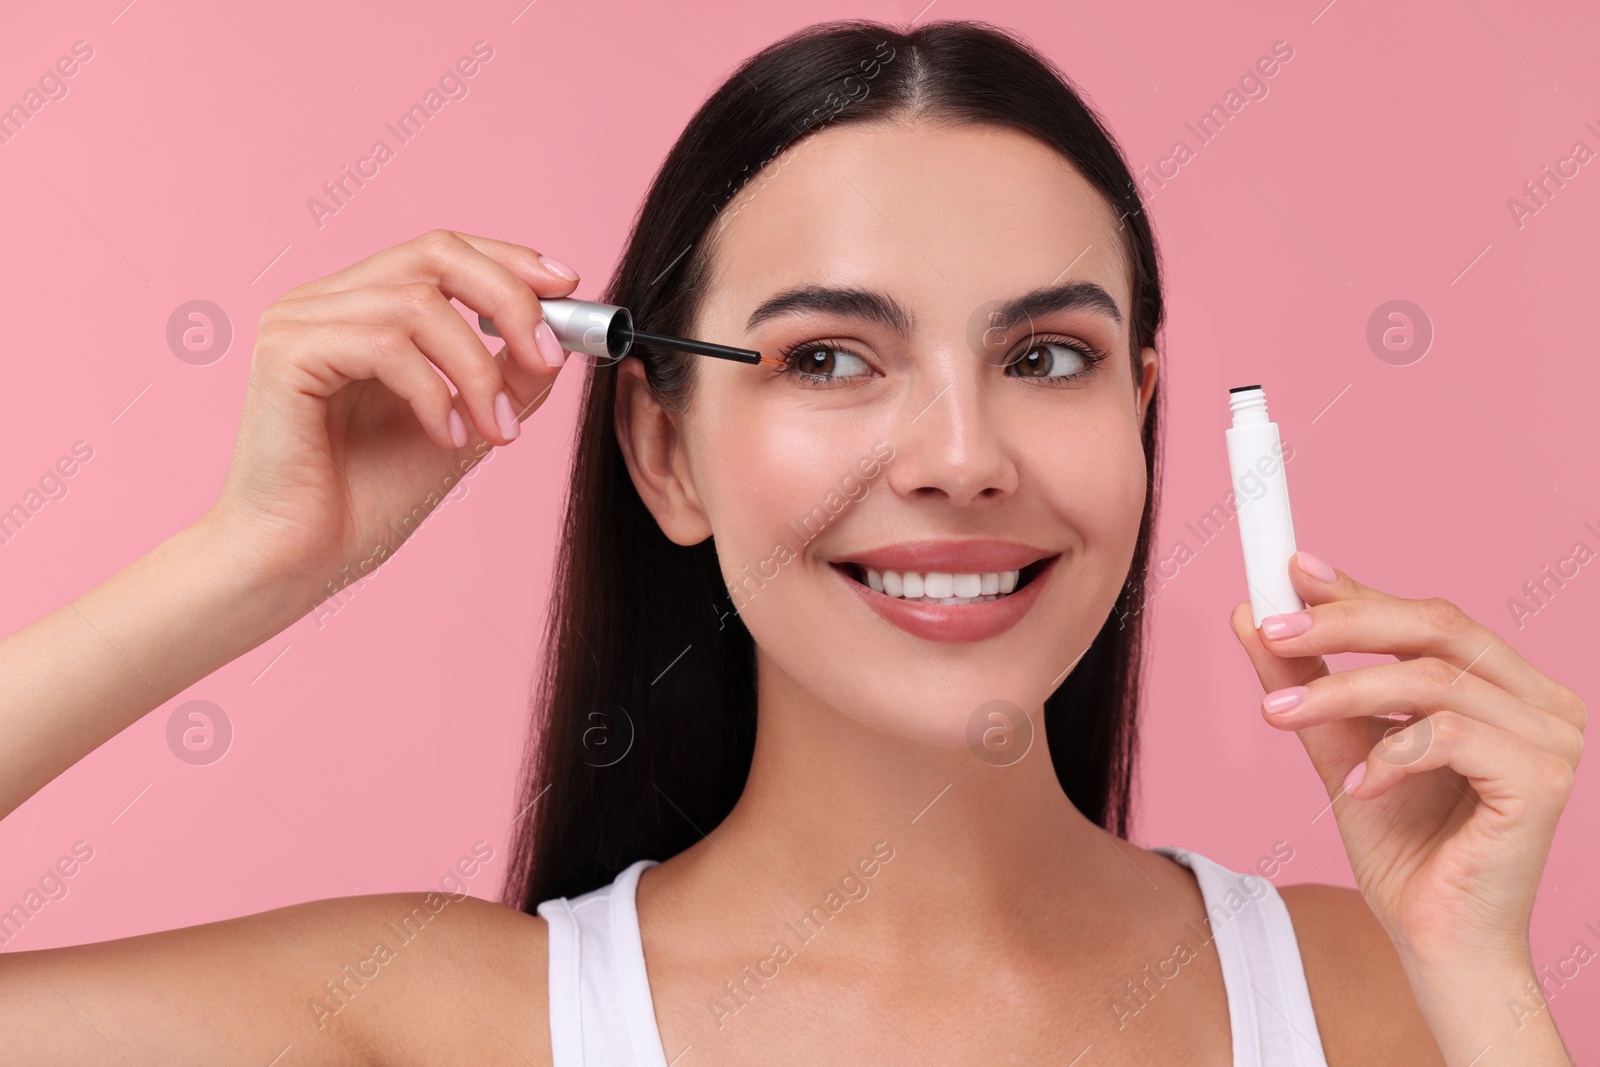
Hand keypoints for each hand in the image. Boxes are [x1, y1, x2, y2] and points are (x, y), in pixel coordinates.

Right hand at [203, 229, 578, 605]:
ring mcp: (300, 320)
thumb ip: (506, 379)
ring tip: (496, 433)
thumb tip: (560, 340)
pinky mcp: (286, 351)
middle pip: (435, 254)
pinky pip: (384, 344)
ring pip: (419, 304)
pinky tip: (446, 437)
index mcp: (362, 306)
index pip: (443, 251)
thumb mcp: (464, 426)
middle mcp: (326, 300)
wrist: (300, 559)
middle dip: (508, 301)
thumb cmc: (368, 498)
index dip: (510, 260)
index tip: (567, 286)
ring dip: (477, 371)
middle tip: (548, 359)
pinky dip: (432, 391)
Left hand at [1229, 553, 1584, 968]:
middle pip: (1435, 628)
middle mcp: (1540, 700)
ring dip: (1341, 691)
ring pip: (1431, 679)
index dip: (1358, 590)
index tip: (1289, 572)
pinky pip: (1449, 736)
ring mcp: (1551, 737)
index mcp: (1504, 684)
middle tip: (1270, 629)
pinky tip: (1356, 785)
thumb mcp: (1340, 748)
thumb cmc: (1403, 848)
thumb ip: (1306, 683)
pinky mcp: (1543, 780)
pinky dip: (1389, 754)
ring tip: (1279, 714)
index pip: (1426, 617)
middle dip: (1342, 624)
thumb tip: (1252, 614)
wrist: (1435, 941)